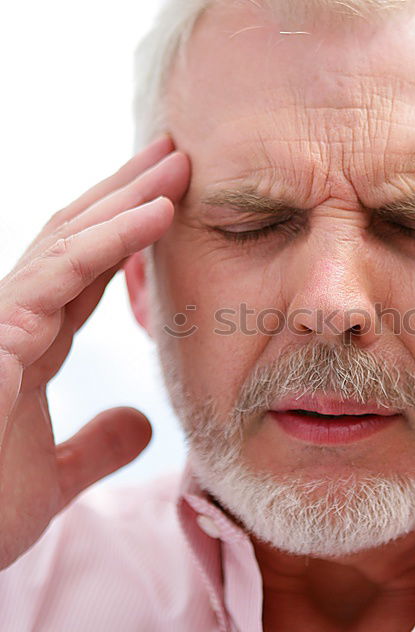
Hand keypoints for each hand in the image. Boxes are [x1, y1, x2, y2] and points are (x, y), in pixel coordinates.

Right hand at [0, 135, 189, 569]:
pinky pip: (62, 271)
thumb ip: (96, 448)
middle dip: (127, 192)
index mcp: (29, 345)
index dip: (128, 234)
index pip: (86, 273)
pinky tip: (158, 212)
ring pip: (71, 239)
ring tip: (181, 160)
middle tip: (179, 153)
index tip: (172, 201)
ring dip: (128, 196)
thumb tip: (141, 424)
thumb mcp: (55, 478)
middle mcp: (13, 320)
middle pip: (78, 238)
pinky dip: (113, 238)